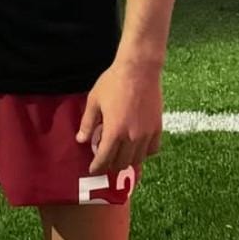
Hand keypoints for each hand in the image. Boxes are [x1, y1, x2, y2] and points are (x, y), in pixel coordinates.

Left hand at [75, 60, 162, 174]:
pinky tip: (137, 147)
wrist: (139, 69)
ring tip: (120, 154)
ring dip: (127, 161)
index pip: (104, 159)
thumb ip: (87, 122)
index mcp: (114, 132)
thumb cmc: (113, 82)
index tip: (93, 170)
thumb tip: (81, 139)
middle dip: (111, 165)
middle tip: (105, 159)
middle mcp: (132, 138)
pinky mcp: (157, 128)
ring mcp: (147, 134)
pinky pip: (152, 150)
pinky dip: (144, 153)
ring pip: (138, 160)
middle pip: (122, 163)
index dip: (97, 167)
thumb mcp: (94, 100)